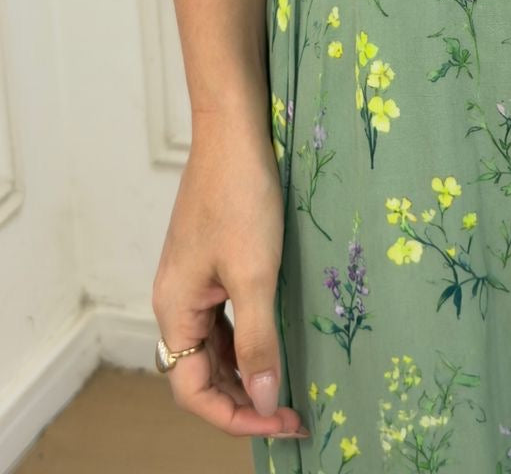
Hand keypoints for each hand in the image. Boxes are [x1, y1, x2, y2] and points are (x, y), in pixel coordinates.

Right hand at [151, 125, 307, 441]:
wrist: (234, 129)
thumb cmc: (241, 194)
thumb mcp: (256, 273)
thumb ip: (257, 340)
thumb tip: (265, 399)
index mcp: (174, 308)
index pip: (194, 389)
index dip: (237, 416)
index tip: (284, 422)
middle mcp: (176, 299)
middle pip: (202, 373)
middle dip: (246, 399)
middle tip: (296, 413)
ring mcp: (192, 279)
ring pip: (214, 347)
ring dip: (248, 371)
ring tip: (291, 387)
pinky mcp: (211, 259)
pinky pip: (224, 317)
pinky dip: (247, 339)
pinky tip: (277, 340)